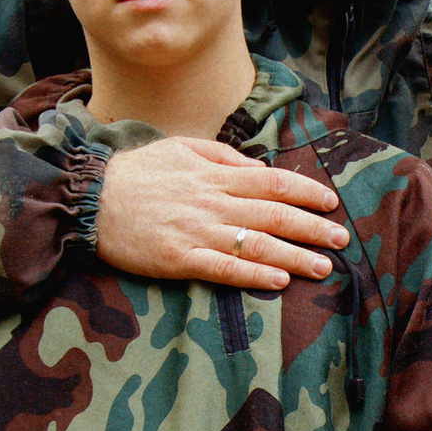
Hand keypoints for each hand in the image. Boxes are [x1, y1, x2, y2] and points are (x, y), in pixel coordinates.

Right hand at [96, 139, 346, 287]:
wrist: (90, 199)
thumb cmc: (137, 173)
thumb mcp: (181, 148)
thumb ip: (223, 158)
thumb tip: (260, 169)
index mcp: (215, 176)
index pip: (273, 182)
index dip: (306, 192)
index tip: (330, 204)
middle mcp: (212, 203)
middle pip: (274, 215)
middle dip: (312, 229)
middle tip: (341, 240)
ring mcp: (197, 233)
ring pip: (256, 245)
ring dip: (294, 257)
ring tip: (322, 268)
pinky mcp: (179, 259)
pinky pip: (224, 269)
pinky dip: (253, 276)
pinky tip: (278, 282)